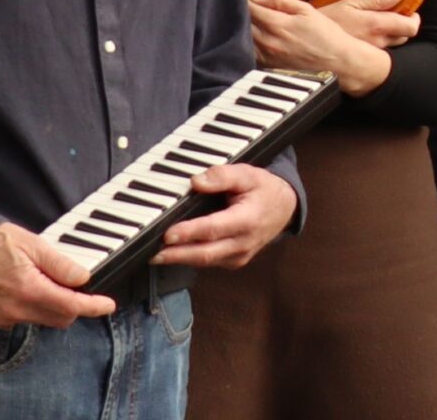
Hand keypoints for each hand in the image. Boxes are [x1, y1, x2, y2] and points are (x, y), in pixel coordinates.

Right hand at [0, 223, 116, 328]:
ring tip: (50, 282)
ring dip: (56, 307)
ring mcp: (5, 316)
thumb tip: (83, 278)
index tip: (107, 305)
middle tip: (77, 286)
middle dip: (75, 306)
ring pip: (45, 320)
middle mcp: (16, 308)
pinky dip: (37, 308)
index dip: (93, 307)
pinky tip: (33, 290)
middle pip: (61, 318)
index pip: (71, 306)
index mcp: (29, 289)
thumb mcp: (35, 245)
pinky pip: (27, 319)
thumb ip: (60, 265)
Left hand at [151, 164, 296, 268]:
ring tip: (155, 255)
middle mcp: (244, 242)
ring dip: (180, 259)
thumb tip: (196, 182)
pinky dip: (190, 258)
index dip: (190, 232)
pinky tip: (174, 253)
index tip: (168, 234)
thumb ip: (223, 175)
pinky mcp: (234, 261)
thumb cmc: (263, 190)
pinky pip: (209, 262)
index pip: (215, 229)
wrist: (284, 209)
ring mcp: (240, 255)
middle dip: (177, 255)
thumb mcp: (248, 174)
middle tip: (152, 253)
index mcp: (249, 220)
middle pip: (206, 253)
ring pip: (205, 261)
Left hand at [249, 0, 392, 94]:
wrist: (339, 62)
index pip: (249, 8)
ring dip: (247, 28)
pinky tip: (261, 39)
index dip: (249, 0)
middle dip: (246, 13)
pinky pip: (250, 52)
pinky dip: (250, 43)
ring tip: (258, 23)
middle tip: (255, 9)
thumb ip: (281, 0)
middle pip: (243, 23)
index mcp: (277, 24)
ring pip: (244, 38)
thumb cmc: (326, 36)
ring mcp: (267, 56)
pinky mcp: (269, 67)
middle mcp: (268, 41)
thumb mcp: (307, 10)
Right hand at [316, 0, 419, 47]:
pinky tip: (368, 36)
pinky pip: (378, 52)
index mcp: (375, 25)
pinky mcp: (362, 59)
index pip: (410, 27)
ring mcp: (370, 53)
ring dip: (391, 35)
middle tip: (394, 16)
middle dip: (403, 26)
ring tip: (380, 26)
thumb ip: (376, 0)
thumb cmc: (325, 20)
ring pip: (392, 46)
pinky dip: (379, 43)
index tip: (411, 13)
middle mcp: (377, 42)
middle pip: (404, 37)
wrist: (306, 42)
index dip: (414, 20)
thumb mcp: (349, 4)